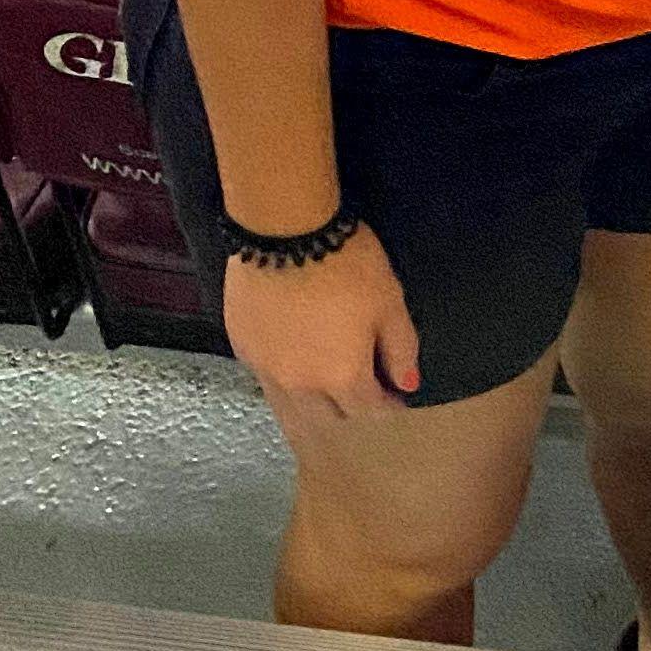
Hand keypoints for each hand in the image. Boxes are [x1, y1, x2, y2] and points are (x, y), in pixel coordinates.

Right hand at [222, 230, 421, 415]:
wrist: (284, 232)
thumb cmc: (347, 265)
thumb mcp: (390, 301)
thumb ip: (401, 348)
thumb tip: (407, 384)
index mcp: (343, 377)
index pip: (370, 410)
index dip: (388, 405)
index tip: (396, 396)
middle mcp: (302, 386)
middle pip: (329, 418)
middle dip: (349, 411)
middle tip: (361, 392)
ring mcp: (267, 370)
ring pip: (292, 407)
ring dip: (313, 405)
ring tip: (325, 389)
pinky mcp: (243, 348)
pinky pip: (267, 377)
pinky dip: (284, 378)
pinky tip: (291, 360)